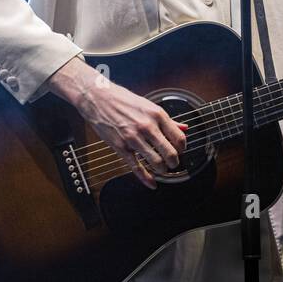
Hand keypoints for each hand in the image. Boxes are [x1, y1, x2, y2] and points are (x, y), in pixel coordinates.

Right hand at [48, 57, 186, 188]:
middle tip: (174, 164)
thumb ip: (168, 120)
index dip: (182, 149)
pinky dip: (146, 178)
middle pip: (170, 153)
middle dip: (175, 163)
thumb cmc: (123, 100)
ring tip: (163, 170)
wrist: (98, 98)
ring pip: (156, 162)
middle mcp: (147, 127)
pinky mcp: (120, 147)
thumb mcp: (149, 106)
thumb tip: (184, 128)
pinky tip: (152, 183)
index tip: (180, 151)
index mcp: (157, 115)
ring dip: (162, 170)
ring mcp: (133, 138)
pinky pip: (136, 167)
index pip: (179, 138)